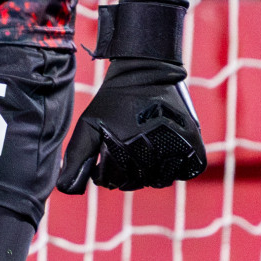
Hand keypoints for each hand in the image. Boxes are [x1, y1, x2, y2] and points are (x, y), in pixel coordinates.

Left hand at [57, 56, 205, 192]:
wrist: (147, 71)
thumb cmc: (113, 100)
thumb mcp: (89, 124)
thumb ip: (77, 157)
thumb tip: (66, 189)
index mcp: (124, 147)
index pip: (113, 181)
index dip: (105, 174)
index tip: (105, 159)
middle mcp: (151, 150)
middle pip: (137, 182)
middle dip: (126, 173)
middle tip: (125, 152)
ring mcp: (175, 148)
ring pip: (160, 180)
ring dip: (150, 172)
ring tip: (142, 150)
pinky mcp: (194, 145)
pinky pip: (184, 172)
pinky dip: (174, 167)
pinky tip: (162, 151)